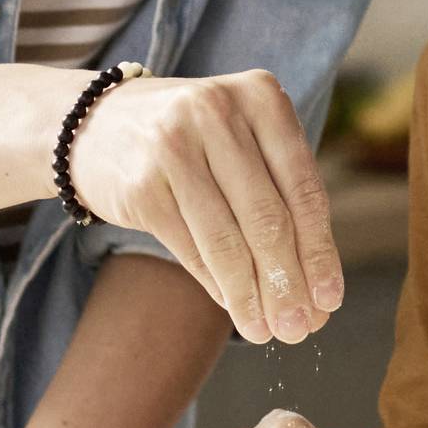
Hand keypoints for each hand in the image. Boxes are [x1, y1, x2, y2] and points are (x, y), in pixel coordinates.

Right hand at [66, 68, 344, 344]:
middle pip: (268, 216)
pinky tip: (234, 308)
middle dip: (288, 281)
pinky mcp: (142, 184)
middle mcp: (219, 112)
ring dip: (251, 295)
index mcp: (261, 96)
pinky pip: (190, 248)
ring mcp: (175, 146)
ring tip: (267, 331)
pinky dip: (216, 285)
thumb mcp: (243, 141)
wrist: (96, 124)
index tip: (330, 300)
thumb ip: (282, 196)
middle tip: (301, 328)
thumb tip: (318, 290)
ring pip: (227, 239)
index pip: (303, 186)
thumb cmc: (194, 140)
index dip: (320, 250)